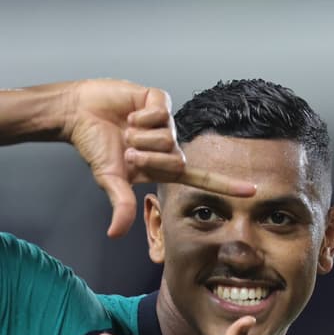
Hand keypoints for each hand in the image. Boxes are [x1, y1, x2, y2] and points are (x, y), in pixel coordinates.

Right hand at [64, 79, 255, 236]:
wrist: (78, 113)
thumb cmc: (95, 146)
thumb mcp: (110, 179)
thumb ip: (121, 205)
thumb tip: (115, 234)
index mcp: (165, 167)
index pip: (202, 179)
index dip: (228, 185)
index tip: (253, 191)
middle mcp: (170, 146)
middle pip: (176, 160)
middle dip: (146, 158)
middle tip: (127, 149)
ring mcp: (167, 123)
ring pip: (167, 137)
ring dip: (140, 135)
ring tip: (126, 129)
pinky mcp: (159, 100)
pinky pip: (160, 113)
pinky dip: (141, 115)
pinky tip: (130, 112)